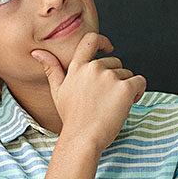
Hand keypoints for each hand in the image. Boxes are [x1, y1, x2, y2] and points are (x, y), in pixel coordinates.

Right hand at [31, 32, 146, 152]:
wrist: (83, 138)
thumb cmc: (72, 118)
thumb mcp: (58, 91)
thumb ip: (51, 69)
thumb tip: (37, 52)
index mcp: (77, 67)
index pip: (90, 40)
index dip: (103, 41)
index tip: (109, 48)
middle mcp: (93, 68)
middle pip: (115, 62)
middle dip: (116, 77)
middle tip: (107, 98)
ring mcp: (109, 77)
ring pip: (127, 73)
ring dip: (126, 86)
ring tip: (114, 104)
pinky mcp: (124, 88)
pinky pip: (140, 82)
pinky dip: (139, 91)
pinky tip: (129, 103)